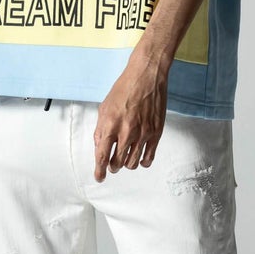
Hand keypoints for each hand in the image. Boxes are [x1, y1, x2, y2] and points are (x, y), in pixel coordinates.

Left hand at [93, 48, 169, 181]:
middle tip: (112, 164)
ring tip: (125, 159)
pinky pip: (149, 157)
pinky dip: (143, 162)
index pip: (102, 155)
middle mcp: (126, 132)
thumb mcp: (104, 107)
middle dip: (113, 166)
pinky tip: (139, 159)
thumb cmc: (124, 89)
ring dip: (126, 164)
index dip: (99, 170)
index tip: (99, 177)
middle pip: (117, 162)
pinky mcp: (156, 133)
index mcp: (110, 124)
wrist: (146, 76)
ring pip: (132, 163)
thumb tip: (99, 147)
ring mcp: (143, 133)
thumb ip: (101, 129)